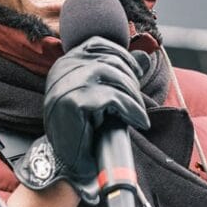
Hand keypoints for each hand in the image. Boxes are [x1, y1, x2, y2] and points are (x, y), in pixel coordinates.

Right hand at [41, 35, 148, 187]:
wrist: (69, 163)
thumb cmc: (85, 128)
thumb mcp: (101, 95)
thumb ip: (120, 73)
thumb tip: (145, 56)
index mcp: (65, 63)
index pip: (98, 43)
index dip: (122, 55)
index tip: (135, 74)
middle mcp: (61, 69)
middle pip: (109, 59)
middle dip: (131, 79)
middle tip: (137, 102)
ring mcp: (65, 84)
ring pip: (112, 76)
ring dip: (133, 96)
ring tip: (138, 113)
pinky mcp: (73, 102)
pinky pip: (113, 98)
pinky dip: (132, 109)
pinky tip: (138, 121)